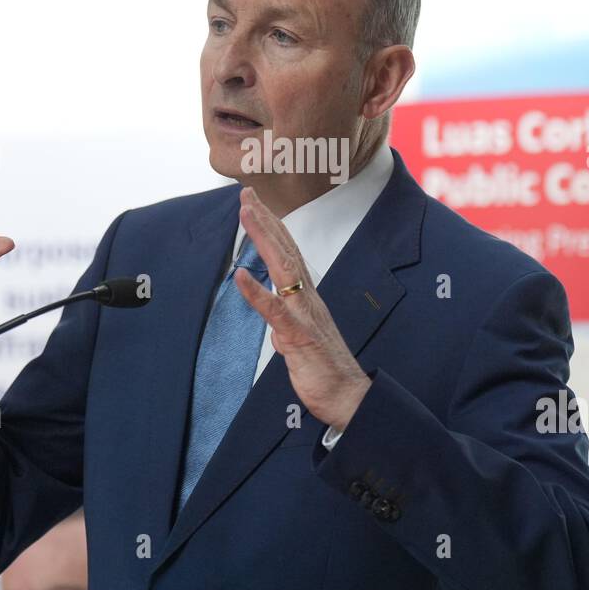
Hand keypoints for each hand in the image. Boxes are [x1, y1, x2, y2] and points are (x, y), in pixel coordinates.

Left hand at [232, 186, 370, 432]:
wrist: (348, 396)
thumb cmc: (325, 369)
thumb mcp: (299, 343)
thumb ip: (286, 327)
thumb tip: (276, 324)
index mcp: (307, 297)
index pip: (288, 254)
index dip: (271, 227)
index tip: (254, 204)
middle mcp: (308, 298)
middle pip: (285, 249)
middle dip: (265, 219)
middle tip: (246, 193)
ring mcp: (304, 314)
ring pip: (282, 268)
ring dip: (262, 238)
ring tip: (245, 214)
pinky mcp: (298, 335)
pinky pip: (275, 310)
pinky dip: (257, 292)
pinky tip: (240, 275)